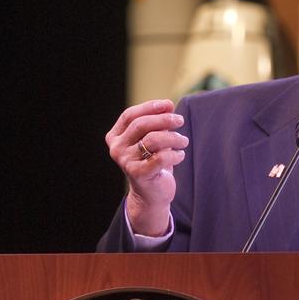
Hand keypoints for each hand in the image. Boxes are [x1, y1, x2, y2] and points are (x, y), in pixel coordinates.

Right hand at [105, 100, 188, 236]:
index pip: (129, 115)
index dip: (150, 107)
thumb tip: (169, 105)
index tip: (169, 105)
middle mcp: (116, 149)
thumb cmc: (153, 162)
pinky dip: (175, 154)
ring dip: (173, 137)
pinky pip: (160, 157)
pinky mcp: (138, 174)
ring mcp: (125, 162)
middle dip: (163, 119)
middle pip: (140, 125)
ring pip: (152, 139)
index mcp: (115, 137)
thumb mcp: (153, 139)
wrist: (151, 194)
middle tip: (180, 120)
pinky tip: (180, 155)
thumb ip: (157, 122)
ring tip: (184, 141)